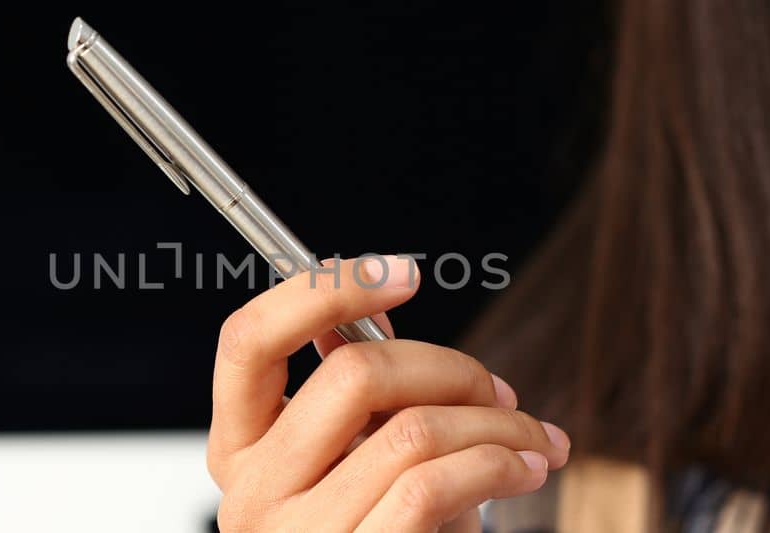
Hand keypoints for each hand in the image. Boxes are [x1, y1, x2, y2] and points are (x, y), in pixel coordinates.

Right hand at [208, 256, 569, 531]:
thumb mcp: (354, 467)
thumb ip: (355, 399)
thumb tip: (367, 318)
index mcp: (238, 453)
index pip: (248, 341)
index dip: (325, 289)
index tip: (402, 273)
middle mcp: (251, 495)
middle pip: (352, 374)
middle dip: (452, 365)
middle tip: (498, 387)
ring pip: (412, 429)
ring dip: (496, 421)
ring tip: (530, 437)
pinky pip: (436, 484)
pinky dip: (497, 463)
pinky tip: (522, 468)